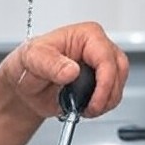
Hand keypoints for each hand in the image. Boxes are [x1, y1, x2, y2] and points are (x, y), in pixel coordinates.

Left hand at [4, 21, 128, 119]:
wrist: (24, 85)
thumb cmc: (27, 64)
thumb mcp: (32, 60)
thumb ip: (50, 64)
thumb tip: (71, 71)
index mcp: (84, 35)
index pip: (106, 56)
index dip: (105, 81)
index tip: (94, 100)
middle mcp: (96, 47)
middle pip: (119, 69)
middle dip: (108, 93)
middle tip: (92, 108)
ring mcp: (101, 64)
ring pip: (119, 83)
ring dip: (106, 101)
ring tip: (86, 109)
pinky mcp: (101, 81)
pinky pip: (113, 94)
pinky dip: (103, 105)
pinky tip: (87, 108)